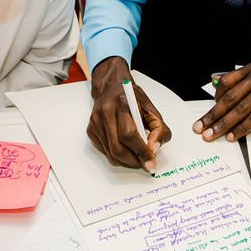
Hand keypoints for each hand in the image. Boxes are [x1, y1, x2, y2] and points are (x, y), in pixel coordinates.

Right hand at [86, 57, 171, 171]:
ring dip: (126, 161)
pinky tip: (125, 147)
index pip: (129, 134)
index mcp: (122, 103)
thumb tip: (153, 149)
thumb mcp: (151, 109)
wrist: (110, 87)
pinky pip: (105, 151)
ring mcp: (96, 122)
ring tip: (137, 157)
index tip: (151, 162)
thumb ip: (159, 128)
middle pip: (117, 148)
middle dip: (133, 160)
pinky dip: (117, 155)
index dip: (141, 151)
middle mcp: (106, 112)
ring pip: (110, 153)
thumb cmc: (132, 98)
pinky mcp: (91, 130)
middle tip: (144, 163)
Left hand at [195, 62, 250, 140]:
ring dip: (223, 124)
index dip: (214, 100)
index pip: (226, 83)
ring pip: (240, 108)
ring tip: (212, 135)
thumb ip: (249, 81)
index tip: (206, 113)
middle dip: (212, 115)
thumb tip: (223, 84)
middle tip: (200, 127)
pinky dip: (243, 128)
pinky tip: (234, 135)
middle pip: (229, 98)